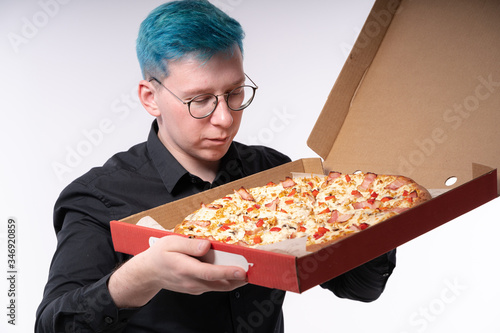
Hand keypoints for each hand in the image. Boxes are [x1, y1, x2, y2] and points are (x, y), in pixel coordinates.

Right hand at [108, 235, 247, 307]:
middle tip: (255, 269)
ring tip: (249, 269)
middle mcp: (192, 282)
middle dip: (239, 278)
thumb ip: (189, 245)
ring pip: (220, 286)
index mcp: (185, 269)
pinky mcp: (197, 288)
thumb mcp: (170, 243)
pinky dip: (226, 279)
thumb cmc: (160, 255)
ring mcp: (195, 288)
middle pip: (220, 283)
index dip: (228, 272)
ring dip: (235, 280)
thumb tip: (206, 246)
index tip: (242, 271)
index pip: (210, 273)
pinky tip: (233, 270)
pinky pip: (215, 285)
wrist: (148, 273)